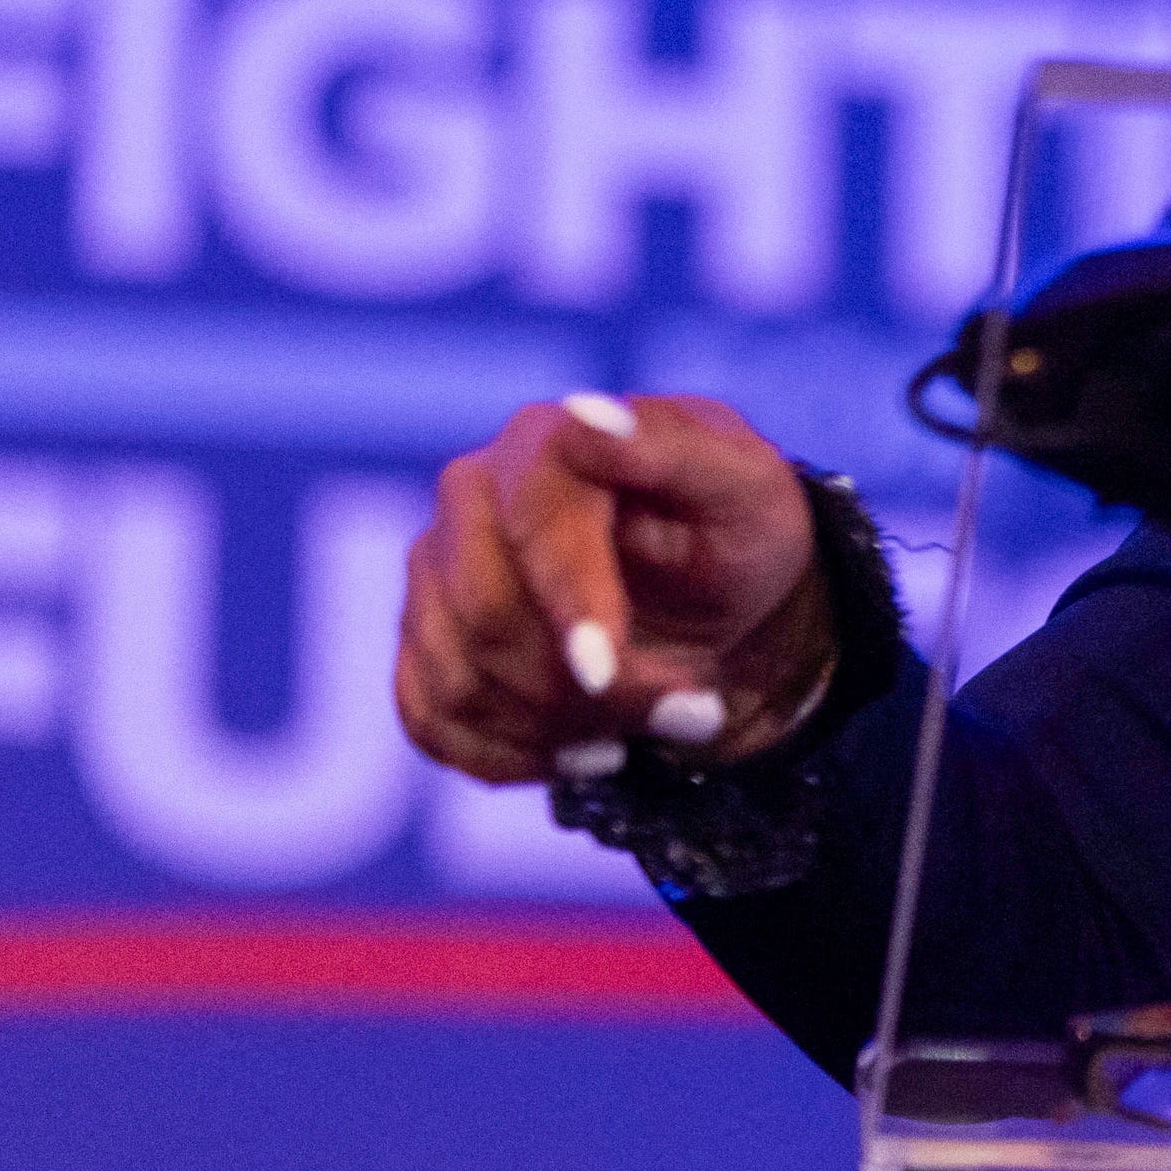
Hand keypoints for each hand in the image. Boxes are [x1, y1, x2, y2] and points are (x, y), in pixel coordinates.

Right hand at [393, 391, 836, 782]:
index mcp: (543, 442)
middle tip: (697, 709)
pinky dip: (514, 756)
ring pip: (458, 680)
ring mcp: (435, 570)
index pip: (529, 524)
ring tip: (662, 724)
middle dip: (589, 689)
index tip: (605, 674)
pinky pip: (432, 719)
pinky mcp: (426, 640)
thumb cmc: (737, 526)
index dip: (567, 602)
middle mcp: (470, 497)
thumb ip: (671, 447)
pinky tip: (593, 752)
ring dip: (565, 729)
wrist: (721, 594)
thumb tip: (585, 414)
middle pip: (485, 616)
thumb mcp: (743, 486)